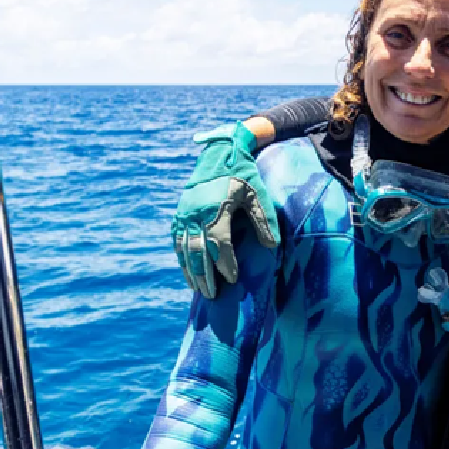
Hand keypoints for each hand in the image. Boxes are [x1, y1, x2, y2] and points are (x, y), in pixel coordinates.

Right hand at [171, 118, 280, 298]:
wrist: (219, 152)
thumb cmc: (243, 173)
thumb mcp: (257, 194)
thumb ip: (264, 220)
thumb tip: (272, 247)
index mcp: (215, 209)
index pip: (219, 244)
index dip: (225, 264)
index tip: (233, 280)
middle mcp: (195, 214)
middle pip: (197, 252)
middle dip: (205, 276)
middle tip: (212, 295)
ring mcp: (184, 214)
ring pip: (184, 249)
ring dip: (191, 271)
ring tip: (199, 290)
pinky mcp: (179, 213)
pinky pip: (177, 241)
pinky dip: (182, 258)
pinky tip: (188, 272)